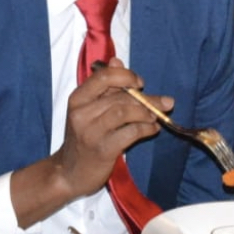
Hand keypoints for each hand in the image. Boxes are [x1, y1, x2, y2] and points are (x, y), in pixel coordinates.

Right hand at [8, 60, 163, 227]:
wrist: (69, 173)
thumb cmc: (84, 139)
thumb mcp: (88, 110)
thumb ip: (104, 87)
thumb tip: (117, 60)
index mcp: (78, 99)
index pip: (103, 76)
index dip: (126, 76)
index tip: (140, 83)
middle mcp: (81, 113)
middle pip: (119, 97)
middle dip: (147, 99)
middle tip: (165, 102)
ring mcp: (91, 132)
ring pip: (125, 112)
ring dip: (146, 113)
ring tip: (155, 118)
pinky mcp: (102, 150)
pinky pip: (130, 133)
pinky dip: (146, 129)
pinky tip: (152, 130)